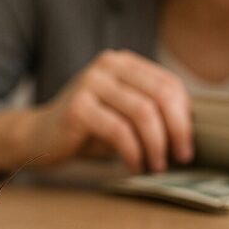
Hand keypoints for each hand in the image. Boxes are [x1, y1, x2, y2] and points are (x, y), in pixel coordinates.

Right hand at [34, 50, 192, 172]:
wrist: (39, 136)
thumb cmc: (88, 129)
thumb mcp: (124, 115)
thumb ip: (151, 112)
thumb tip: (189, 132)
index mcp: (124, 62)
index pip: (169, 84)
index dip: (185, 115)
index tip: (187, 144)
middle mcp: (108, 65)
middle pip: (161, 95)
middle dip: (177, 130)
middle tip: (181, 157)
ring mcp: (91, 82)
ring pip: (143, 112)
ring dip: (156, 144)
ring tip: (156, 166)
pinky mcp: (78, 106)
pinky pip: (119, 130)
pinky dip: (133, 152)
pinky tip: (134, 165)